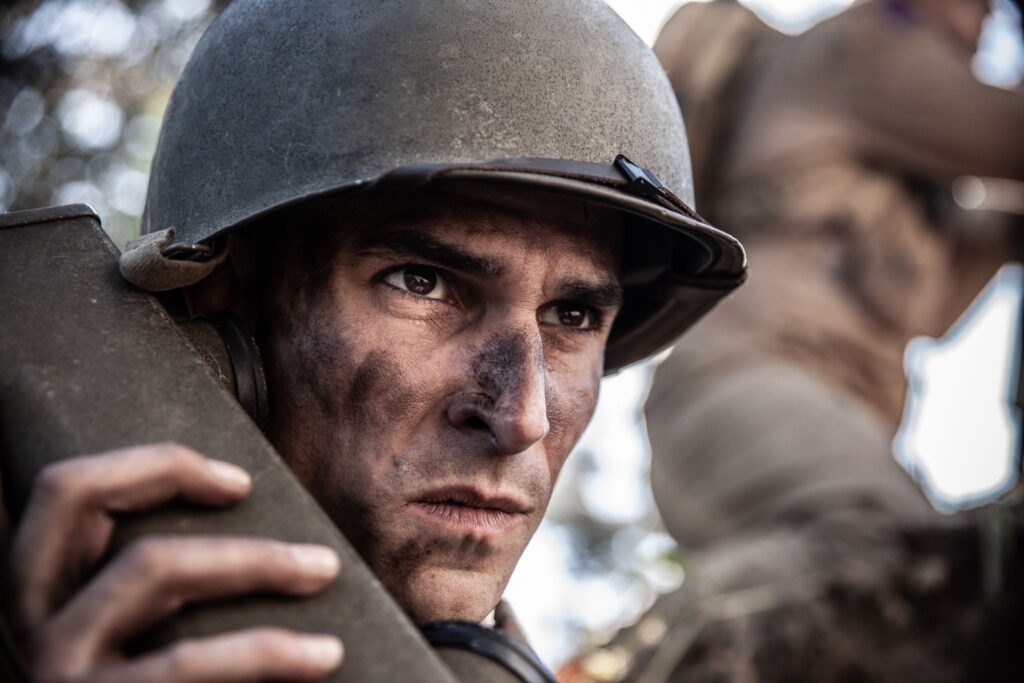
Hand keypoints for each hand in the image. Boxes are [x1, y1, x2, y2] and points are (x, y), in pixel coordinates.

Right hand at [3, 443, 342, 681]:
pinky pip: (186, 663)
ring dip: (256, 559)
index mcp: (38, 589)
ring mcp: (55, 668)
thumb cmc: (148, 681)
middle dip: (196, 488)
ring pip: (155, 568)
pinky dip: (266, 651)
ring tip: (323, 570)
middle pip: (95, 508)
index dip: (155, 466)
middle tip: (278, 508)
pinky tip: (322, 653)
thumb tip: (245, 507)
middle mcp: (28, 622)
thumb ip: (151, 578)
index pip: (68, 490)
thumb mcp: (125, 627)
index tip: (240, 483)